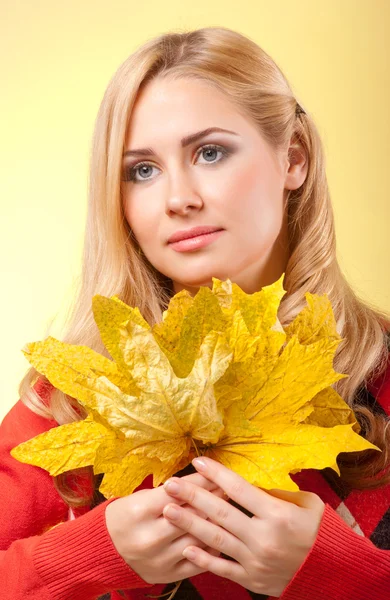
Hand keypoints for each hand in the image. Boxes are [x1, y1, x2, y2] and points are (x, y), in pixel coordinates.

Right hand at [105, 470, 224, 583]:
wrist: (105, 550)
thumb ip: (170, 492)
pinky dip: (211, 548)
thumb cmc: (126, 516)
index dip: (200, 482)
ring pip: (197, 539)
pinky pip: (198, 561)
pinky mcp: (168, 575)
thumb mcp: (141, 497)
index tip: (215, 475)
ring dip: (215, 523)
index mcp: (139, 512)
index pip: (177, 493)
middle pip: (190, 516)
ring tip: (226, 511)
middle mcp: (150, 537)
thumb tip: (202, 481)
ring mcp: (160, 559)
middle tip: (226, 489)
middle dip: (212, 500)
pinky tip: (220, 536)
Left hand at [162, 456, 324, 597]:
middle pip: (220, 512)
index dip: (217, 474)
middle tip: (171, 484)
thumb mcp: (307, 504)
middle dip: (192, 496)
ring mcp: (255, 560)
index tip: (198, 462)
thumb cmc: (318, 531)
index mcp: (278, 514)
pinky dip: (203, 559)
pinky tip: (185, 547)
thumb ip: (276, 493)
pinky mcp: (251, 579)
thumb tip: (248, 482)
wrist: (331, 572)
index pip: (239, 489)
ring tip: (168, 511)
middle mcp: (263, 537)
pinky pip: (222, 567)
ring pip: (215, 539)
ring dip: (189, 523)